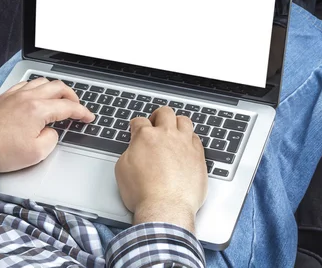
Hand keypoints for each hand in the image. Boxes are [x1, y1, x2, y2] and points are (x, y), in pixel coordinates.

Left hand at [0, 78, 94, 172]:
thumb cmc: (2, 151)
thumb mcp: (37, 153)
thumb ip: (52, 139)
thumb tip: (51, 131)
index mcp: (38, 110)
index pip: (68, 107)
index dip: (82, 112)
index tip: (88, 117)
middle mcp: (28, 97)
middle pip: (58, 87)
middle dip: (72, 96)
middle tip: (76, 106)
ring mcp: (15, 95)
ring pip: (42, 81)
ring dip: (54, 89)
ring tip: (58, 99)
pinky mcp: (4, 97)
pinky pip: (25, 84)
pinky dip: (37, 87)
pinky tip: (37, 95)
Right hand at [115, 107, 207, 231]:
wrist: (165, 208)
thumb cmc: (143, 193)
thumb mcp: (122, 169)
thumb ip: (130, 151)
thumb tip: (135, 148)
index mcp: (145, 137)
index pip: (139, 121)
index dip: (135, 125)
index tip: (136, 129)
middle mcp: (167, 136)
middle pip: (164, 113)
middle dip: (157, 116)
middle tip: (155, 124)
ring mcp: (185, 145)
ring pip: (184, 121)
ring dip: (177, 123)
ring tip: (173, 131)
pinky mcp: (198, 156)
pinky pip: (196, 138)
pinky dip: (190, 139)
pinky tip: (185, 146)